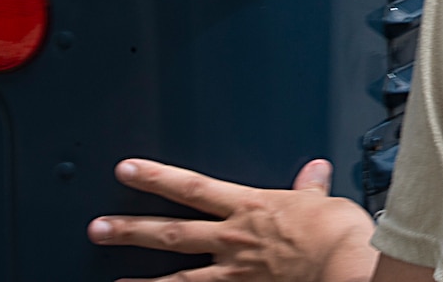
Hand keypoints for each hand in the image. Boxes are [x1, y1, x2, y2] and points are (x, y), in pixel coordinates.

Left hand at [88, 157, 379, 281]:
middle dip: (131, 230)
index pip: (191, 187)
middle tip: (97, 229)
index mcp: (250, 207)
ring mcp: (235, 272)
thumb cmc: (336, 234)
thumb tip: (314, 171)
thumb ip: (310, 189)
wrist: (344, 265)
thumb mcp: (321, 201)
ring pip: (179, 276)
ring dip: (143, 279)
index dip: (156, 177)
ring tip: (115, 281)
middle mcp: (233, 239)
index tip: (127, 171)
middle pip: (171, 232)